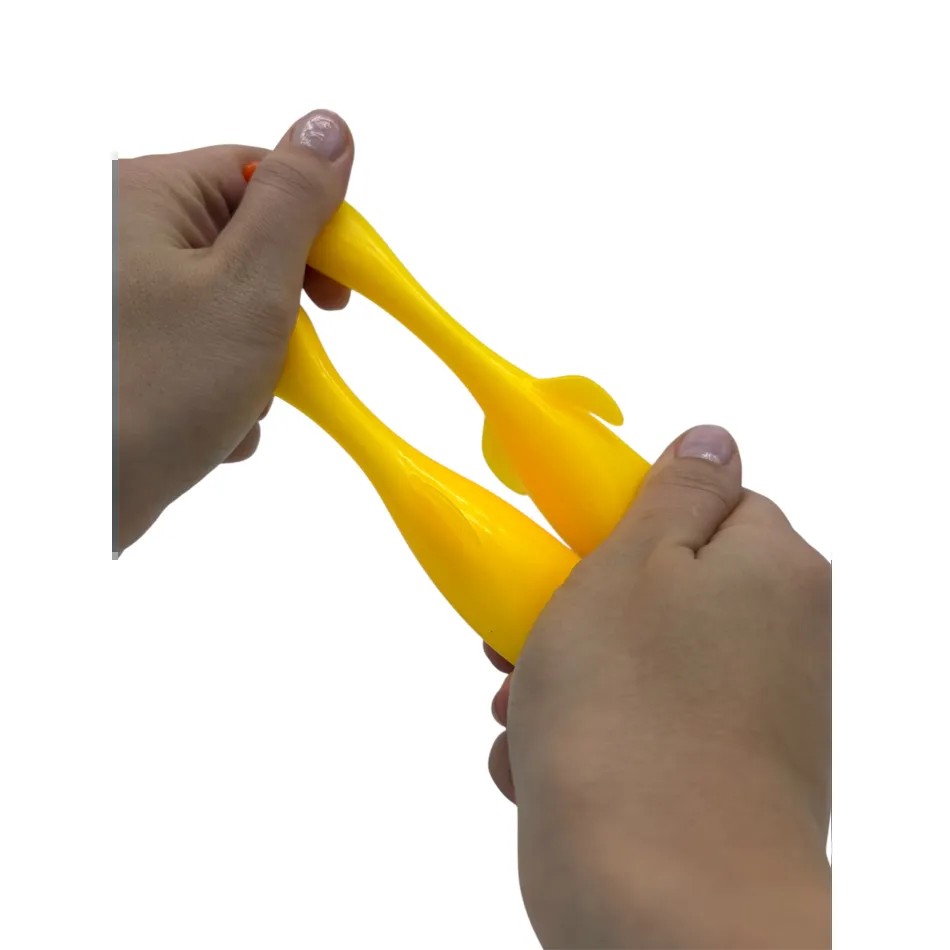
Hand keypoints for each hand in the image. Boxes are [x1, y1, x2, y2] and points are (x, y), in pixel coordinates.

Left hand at [116, 109, 354, 550]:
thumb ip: (295, 202)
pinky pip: (203, 346)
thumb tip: (330, 130)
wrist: (77, 496)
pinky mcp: (130, 350)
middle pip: (247, 245)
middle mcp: (125, 237)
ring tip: (239, 399)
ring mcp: (125, 297)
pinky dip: (226, 385)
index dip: (316, 227)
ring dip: (258, 360)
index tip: (345, 283)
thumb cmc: (147, 394)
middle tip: (293, 346)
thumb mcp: (248, 287)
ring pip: (231, 305)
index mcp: (145, 197)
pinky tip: (217, 423)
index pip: (258, 175)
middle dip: (283, 310)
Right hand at [486, 425, 830, 948]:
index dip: (629, 513)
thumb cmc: (633, 721)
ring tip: (519, 706)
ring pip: (631, 661)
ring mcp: (740, 714)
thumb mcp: (630, 565)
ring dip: (560, 675)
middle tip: (520, 627)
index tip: (568, 538)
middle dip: (575, 607)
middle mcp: (771, 641)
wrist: (655, 907)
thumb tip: (712, 438)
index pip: (707, 500)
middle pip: (658, 587)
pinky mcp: (704, 776)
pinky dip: (578, 736)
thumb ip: (672, 490)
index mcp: (769, 569)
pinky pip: (630, 726)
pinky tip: (541, 764)